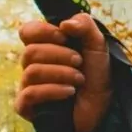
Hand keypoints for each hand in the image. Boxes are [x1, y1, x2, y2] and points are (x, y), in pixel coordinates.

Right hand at [15, 13, 112, 131]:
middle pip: (30, 52)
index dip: (43, 31)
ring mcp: (28, 86)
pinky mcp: (27, 107)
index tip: (64, 37)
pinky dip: (53, 90)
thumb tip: (64, 24)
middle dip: (59, 55)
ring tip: (79, 79)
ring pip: (31, 72)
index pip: (27, 31)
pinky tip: (70, 92)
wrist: (105, 108)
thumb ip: (85, 26)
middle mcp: (33, 65)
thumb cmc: (97, 75)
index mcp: (45, 47)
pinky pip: (29, 94)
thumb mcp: (97, 45)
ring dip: (61, 73)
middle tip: (79, 62)